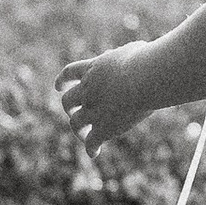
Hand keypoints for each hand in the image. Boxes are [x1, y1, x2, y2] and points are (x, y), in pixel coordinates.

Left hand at [55, 41, 171, 163]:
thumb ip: (123, 56)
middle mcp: (88, 90)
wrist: (145, 79)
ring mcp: (93, 110)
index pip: (70, 73)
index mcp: (93, 69)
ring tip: (84, 136)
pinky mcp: (103, 128)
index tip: (58, 87)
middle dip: (70, 108)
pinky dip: (91, 148)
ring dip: (78, 130)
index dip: (62, 81)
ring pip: (75, 123)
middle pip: (68, 101)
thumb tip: (125, 56)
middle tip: (74, 113)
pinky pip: (91, 141)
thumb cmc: (147, 61)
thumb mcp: (132, 51)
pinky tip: (95, 152)